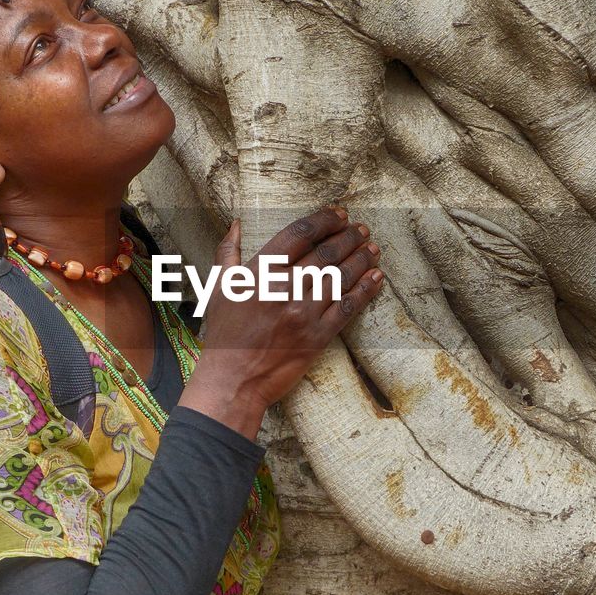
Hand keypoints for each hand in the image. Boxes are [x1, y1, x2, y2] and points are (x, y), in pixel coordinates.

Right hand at [179, 206, 383, 438]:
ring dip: (361, 259)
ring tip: (373, 248)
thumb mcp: (219, 288)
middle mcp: (284, 289)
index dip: (323, 220)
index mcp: (261, 273)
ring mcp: (303, 313)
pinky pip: (347, 308)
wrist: (233, 380)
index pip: (298, 234)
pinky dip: (364, 291)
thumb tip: (236, 224)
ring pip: (340, 277)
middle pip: (325, 253)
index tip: (338, 214)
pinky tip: (376, 278)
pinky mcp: (317, 337)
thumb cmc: (224, 334)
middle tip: (361, 228)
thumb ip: (228, 252)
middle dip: (348, 236)